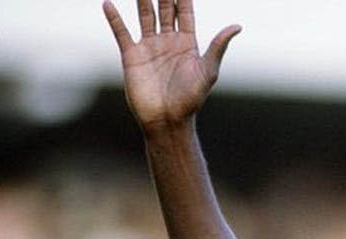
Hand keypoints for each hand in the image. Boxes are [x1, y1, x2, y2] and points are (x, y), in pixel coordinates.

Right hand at [102, 0, 240, 131]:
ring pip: (145, 15)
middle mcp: (168, 41)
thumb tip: (237, 26)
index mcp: (187, 43)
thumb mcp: (208, 72)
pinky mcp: (132, 56)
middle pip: (165, 8)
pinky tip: (108, 4)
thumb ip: (218, 47)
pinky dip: (114, 18)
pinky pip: (122, 32)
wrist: (167, 120)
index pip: (185, 11)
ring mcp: (149, 47)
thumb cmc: (190, 100)